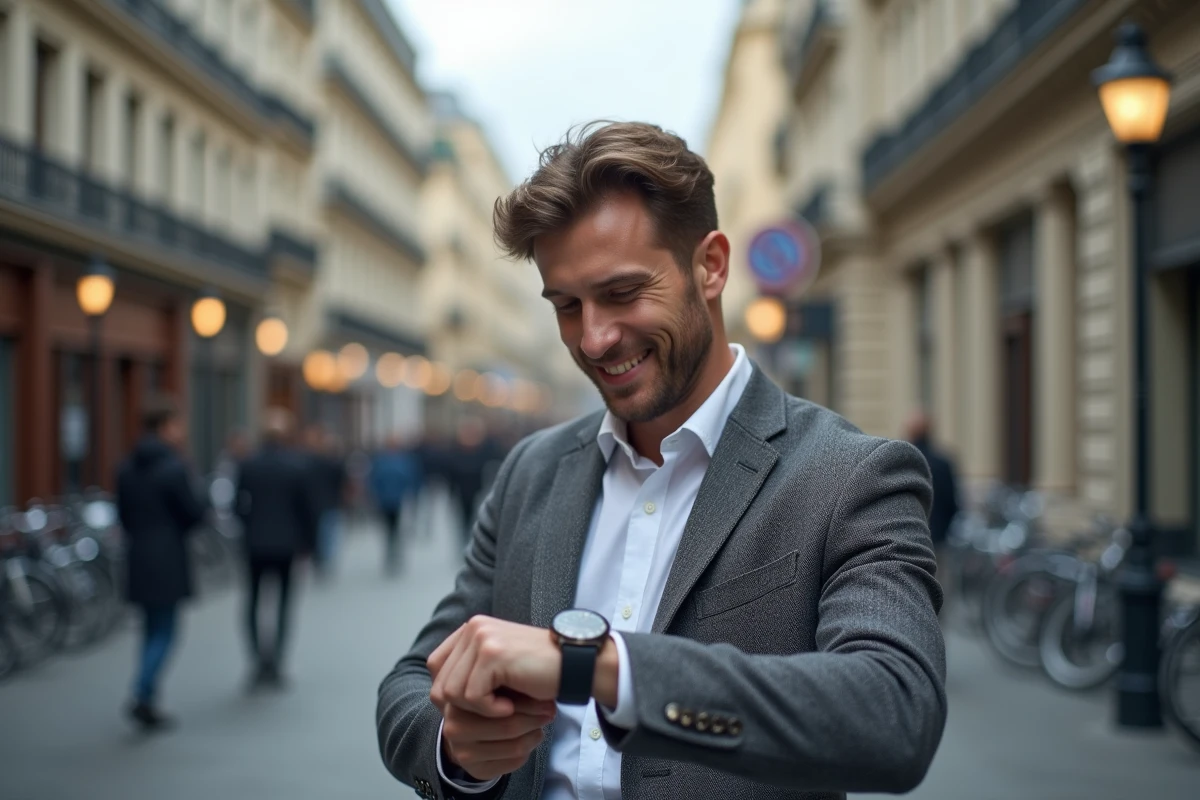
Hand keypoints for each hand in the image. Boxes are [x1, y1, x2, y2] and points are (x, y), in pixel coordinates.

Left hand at [428, 616, 562, 715]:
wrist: (574, 666)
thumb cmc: (537, 673)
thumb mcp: (496, 669)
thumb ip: (468, 671)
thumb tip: (437, 696)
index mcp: (471, 629)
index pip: (435, 667)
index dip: (449, 694)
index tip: (477, 704)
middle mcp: (473, 627)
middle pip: (440, 683)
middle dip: (464, 708)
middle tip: (493, 711)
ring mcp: (481, 637)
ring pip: (452, 693)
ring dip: (479, 710)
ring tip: (504, 706)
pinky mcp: (492, 653)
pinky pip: (472, 697)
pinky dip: (491, 711)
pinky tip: (511, 705)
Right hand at [440, 692, 556, 781]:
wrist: (467, 729)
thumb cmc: (488, 701)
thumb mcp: (494, 686)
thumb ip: (507, 683)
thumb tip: (539, 687)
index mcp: (457, 704)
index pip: (501, 705)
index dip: (528, 703)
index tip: (546, 699)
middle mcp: (455, 730)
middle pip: (509, 727)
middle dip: (535, 719)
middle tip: (550, 711)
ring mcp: (464, 754)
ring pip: (515, 747)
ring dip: (535, 735)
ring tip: (541, 724)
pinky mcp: (476, 771)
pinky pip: (514, 762)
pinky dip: (528, 750)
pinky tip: (529, 737)